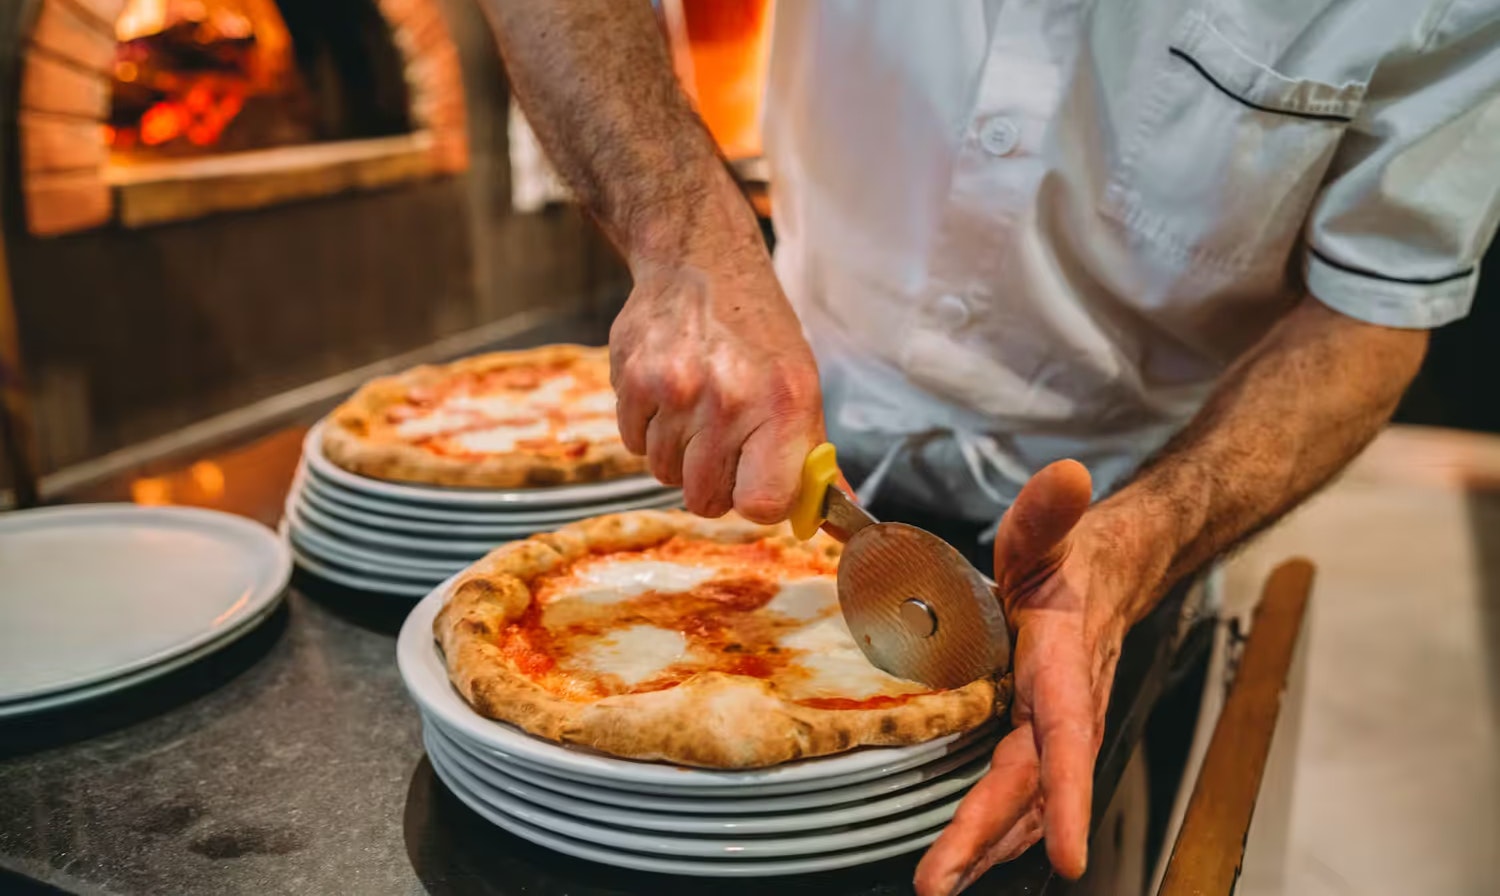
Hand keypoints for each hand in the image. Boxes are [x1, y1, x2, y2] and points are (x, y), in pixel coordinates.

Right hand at [610, 254, 822, 522]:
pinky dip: (647, 428)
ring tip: (694, 406)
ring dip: (677, 452)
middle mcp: (730, 400)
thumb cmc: (758, 334)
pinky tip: (666, 392)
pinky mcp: (632, 380)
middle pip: (705, 500)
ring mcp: (676, 390)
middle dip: (712, 479)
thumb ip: (811, 459)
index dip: (756, 501)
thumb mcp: (802, 388)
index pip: (763, 504)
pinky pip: (633, 444)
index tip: (754, 483)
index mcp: (783, 406)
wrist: (701, 263)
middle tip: (721, 438)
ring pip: (664, 474)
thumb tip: (837, 523)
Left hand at [915, 460, 1137, 893]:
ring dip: (986, 845)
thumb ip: (1048, 512)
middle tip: (936, 882)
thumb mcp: (1046, 531)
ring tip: (940, 882)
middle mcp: (1065, 709)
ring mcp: (1052, 730)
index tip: (1072, 858)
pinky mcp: (1036, 737)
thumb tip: (1067, 476)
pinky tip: (966, 855)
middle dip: (986, 837)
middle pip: (1032, 786)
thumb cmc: (1070, 558)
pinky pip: (1021, 792)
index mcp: (1065, 665)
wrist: (1107, 573)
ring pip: (1027, 801)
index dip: (1071, 797)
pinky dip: (995, 829)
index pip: (1069, 737)